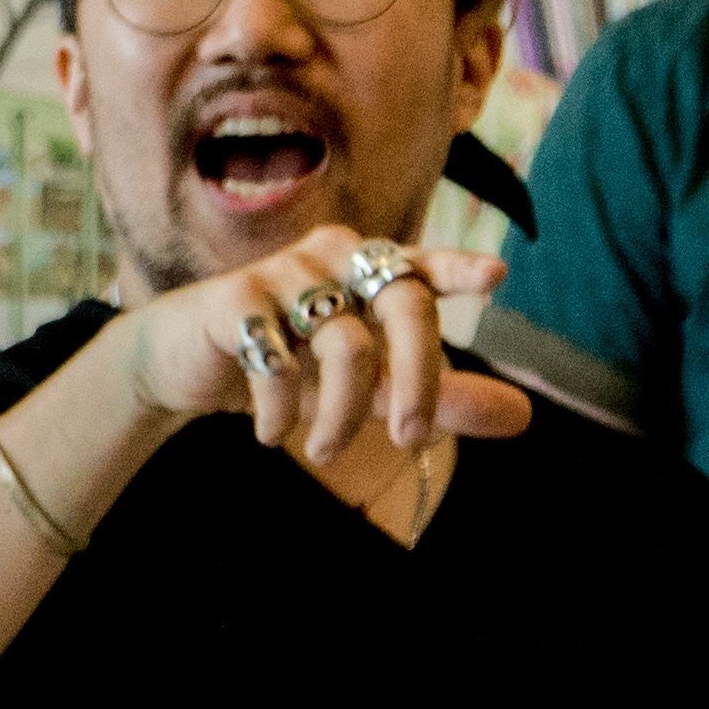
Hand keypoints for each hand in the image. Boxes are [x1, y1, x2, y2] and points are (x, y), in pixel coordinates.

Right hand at [125, 226, 534, 493]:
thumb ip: (440, 397)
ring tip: (324, 452)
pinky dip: (281, 411)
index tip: (494, 277)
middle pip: (402, 303)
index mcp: (370, 268)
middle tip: (410, 441)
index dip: (457, 269)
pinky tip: (271, 432)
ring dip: (341, 415)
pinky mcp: (235, 298)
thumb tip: (523, 417)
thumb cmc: (291, 364)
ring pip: (345, 346)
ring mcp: (284, 272)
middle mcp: (334, 257)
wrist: (186, 362)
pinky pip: (278, 361)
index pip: (423, 265)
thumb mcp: (371, 387)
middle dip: (417, 380)